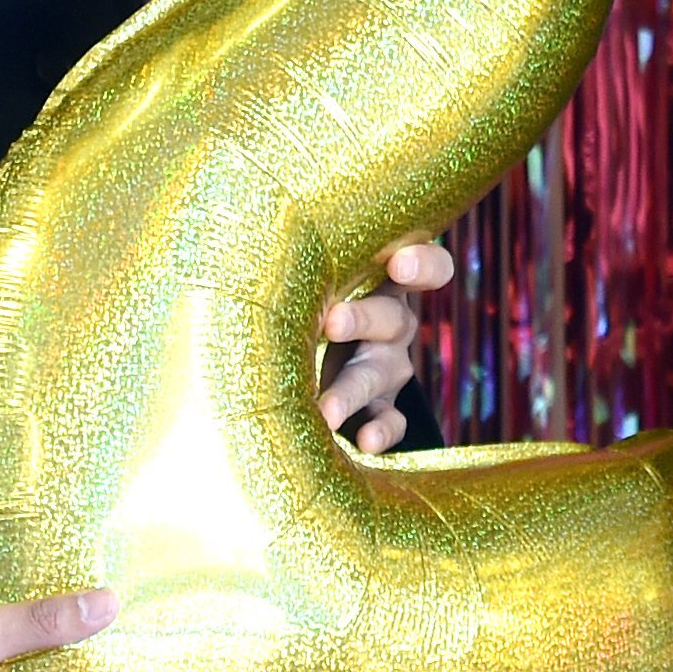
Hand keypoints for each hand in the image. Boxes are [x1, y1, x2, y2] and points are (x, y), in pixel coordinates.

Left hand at [318, 236, 451, 453]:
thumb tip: (245, 230)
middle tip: (331, 324)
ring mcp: (388, 368)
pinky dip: (380, 432)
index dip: (422, 264)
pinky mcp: (380, 409)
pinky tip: (364, 441)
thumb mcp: (312, 276)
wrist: (305, 352)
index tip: (399, 265)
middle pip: (391, 318)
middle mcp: (392, 324)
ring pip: (379, 375)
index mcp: (381, 282)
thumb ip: (298, 262)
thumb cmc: (305, 297)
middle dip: (362, 319)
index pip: (427, 266)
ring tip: (326, 411)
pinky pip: (391, 422)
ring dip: (352, 391)